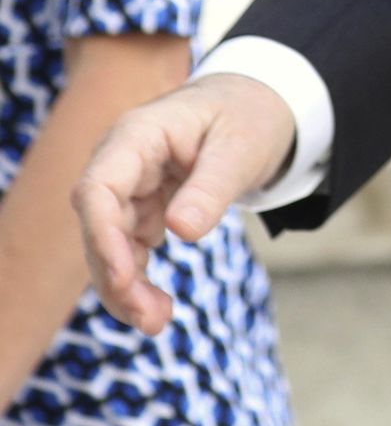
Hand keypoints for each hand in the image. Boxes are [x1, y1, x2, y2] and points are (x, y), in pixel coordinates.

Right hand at [72, 75, 295, 333]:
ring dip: (125, 287)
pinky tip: (157, 308)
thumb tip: (181, 231)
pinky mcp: (142, 206)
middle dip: (116, 276)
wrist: (256, 103)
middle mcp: (123, 160)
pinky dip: (138, 280)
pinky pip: (129, 248)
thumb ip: (211, 187)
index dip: (103, 236)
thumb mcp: (241, 147)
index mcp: (139, 134)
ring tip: (157, 322)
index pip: (99, 188)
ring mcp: (130, 185)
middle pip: (99, 224)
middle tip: (151, 320)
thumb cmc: (248, 115)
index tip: (124, 278)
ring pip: (109, 244)